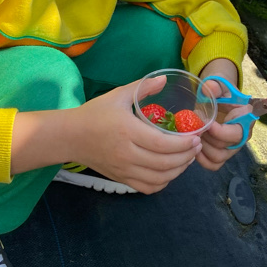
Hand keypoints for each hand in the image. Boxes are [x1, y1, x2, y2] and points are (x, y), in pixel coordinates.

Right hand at [67, 74, 202, 193]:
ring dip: (178, 170)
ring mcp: (123, 169)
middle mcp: (127, 154)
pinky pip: (148, 187)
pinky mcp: (121, 179)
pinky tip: (169, 171)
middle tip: (196, 147)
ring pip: (159, 178)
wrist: (70, 136)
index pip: (163, 144)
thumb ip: (143, 87)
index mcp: (128, 131)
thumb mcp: (118, 95)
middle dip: (186, 156)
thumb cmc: (94, 113)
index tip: (196, 138)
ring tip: (187, 158)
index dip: (184, 144)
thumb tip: (164, 79)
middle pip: (165, 163)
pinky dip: (163, 182)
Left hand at [196, 59, 248, 171]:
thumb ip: (214, 85)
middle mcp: (242, 136)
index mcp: (246, 119)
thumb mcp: (218, 84)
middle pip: (225, 148)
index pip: (236, 134)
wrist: (219, 98)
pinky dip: (201, 159)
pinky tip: (193, 147)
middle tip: (196, 127)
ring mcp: (232, 147)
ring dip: (202, 148)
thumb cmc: (220, 91)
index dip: (219, 132)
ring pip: (218, 158)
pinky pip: (213, 165)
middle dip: (207, 138)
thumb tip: (210, 88)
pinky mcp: (222, 154)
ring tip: (194, 135)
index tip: (205, 123)